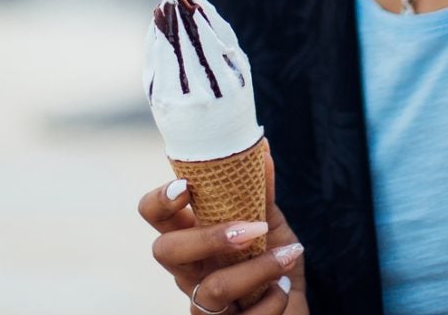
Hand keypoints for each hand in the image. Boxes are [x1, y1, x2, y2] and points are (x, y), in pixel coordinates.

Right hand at [136, 151, 307, 313]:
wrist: (294, 310)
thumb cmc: (273, 266)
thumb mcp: (269, 225)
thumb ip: (260, 193)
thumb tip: (262, 149)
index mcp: (192, 239)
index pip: (154, 215)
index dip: (160, 200)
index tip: (187, 186)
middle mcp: (189, 273)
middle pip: (164, 252)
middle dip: (207, 236)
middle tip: (250, 229)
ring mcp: (205, 306)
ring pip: (209, 291)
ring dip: (256, 269)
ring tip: (288, 255)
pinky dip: (273, 300)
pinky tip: (285, 287)